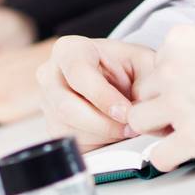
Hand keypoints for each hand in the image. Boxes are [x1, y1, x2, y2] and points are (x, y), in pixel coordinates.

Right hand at [37, 35, 156, 150]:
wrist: (118, 79)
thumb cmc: (128, 67)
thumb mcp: (144, 64)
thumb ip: (146, 83)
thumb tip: (142, 115)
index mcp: (69, 50)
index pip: (78, 73)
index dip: (103, 96)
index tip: (127, 112)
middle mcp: (50, 75)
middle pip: (67, 107)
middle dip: (104, 124)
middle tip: (132, 127)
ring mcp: (47, 103)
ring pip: (70, 130)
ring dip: (104, 136)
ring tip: (127, 128)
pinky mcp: (53, 128)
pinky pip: (73, 144)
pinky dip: (99, 144)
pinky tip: (114, 134)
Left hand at [126, 25, 194, 172]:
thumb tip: (194, 63)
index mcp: (177, 44)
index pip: (155, 66)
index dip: (168, 81)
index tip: (184, 89)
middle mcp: (170, 72)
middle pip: (142, 92)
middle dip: (157, 103)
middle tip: (179, 111)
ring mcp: (178, 105)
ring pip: (139, 121)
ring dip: (155, 128)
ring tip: (177, 131)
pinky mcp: (192, 137)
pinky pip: (159, 155)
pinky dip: (165, 158)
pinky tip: (177, 155)